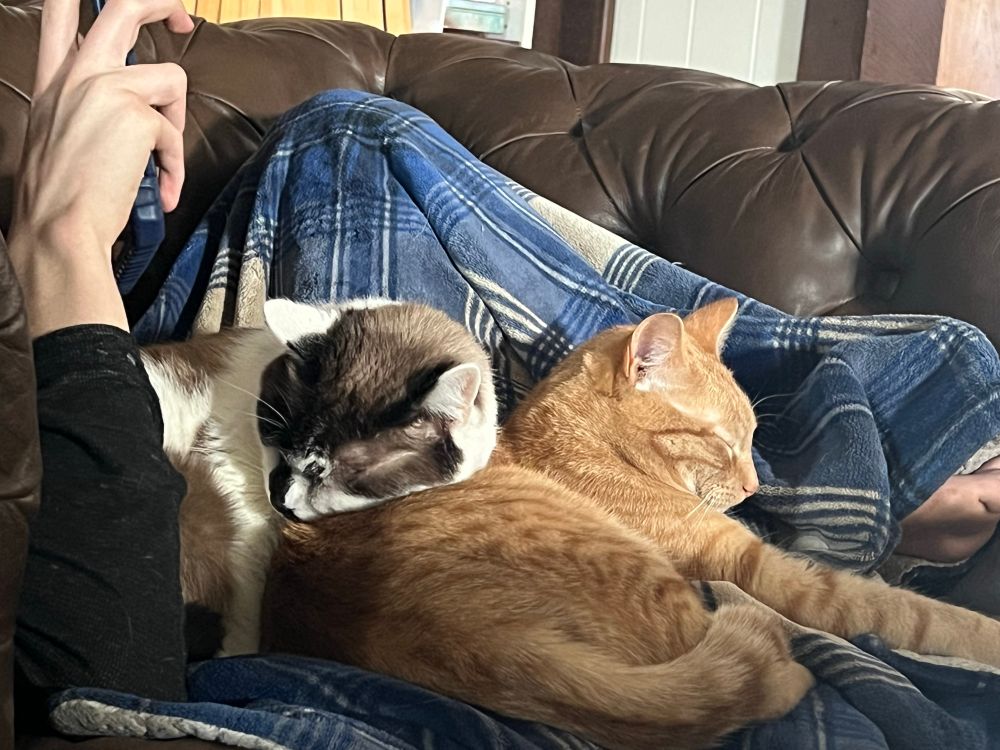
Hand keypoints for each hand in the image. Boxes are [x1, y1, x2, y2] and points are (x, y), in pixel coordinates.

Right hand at [8, 0, 192, 336]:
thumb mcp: (56, 134)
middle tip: (180, 19)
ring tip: (161, 165)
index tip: (130, 4)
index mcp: (54, 79)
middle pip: (122, 7)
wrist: (58, 229)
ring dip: (176, 125)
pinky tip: (162, 191)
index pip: (61, 10)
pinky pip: (175, 133)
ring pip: (170, 79)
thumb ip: (83, 107)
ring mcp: (106, 90)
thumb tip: (131, 105)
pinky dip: (175, 166)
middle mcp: (78, 74)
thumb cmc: (59, 196)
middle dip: (160, 3)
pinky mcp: (135, 117)